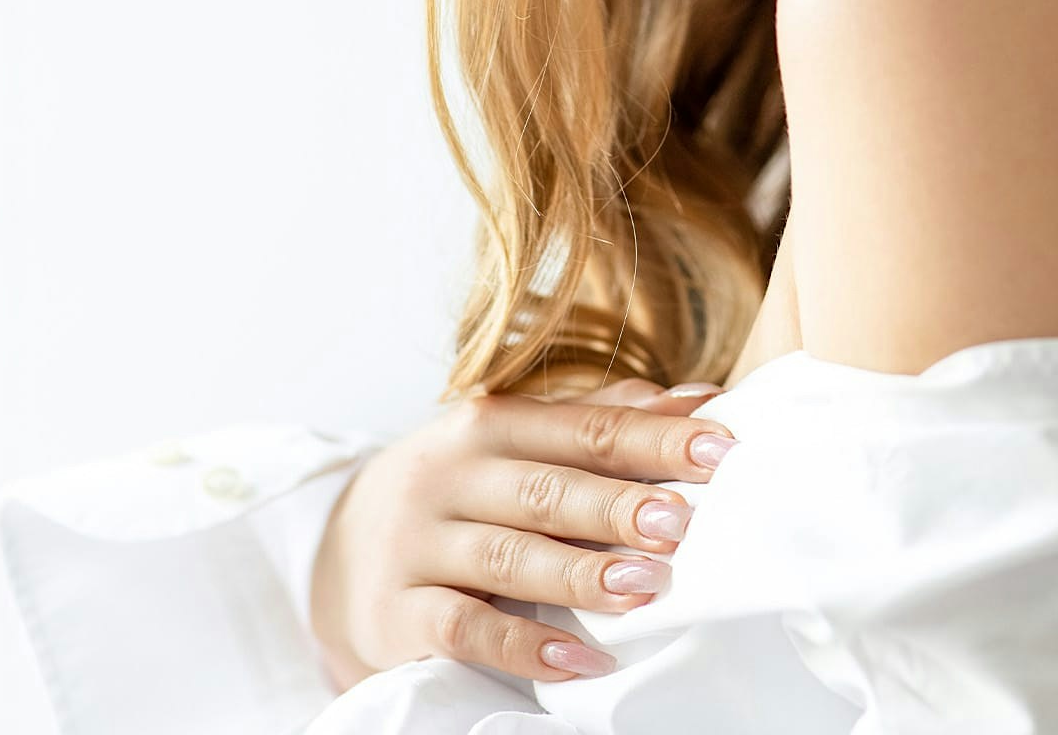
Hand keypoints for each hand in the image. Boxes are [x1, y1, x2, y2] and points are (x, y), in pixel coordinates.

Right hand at [308, 376, 735, 689]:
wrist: (336, 548)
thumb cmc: (460, 488)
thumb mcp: (516, 441)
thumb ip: (603, 417)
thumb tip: (700, 397)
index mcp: (493, 424)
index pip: (587, 428)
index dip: (656, 437)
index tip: (722, 449)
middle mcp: (453, 476)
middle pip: (549, 488)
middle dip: (619, 505)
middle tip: (683, 521)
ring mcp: (420, 545)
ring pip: (508, 557)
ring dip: (580, 573)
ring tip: (646, 585)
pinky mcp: (397, 614)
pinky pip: (464, 630)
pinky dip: (523, 647)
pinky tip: (580, 659)